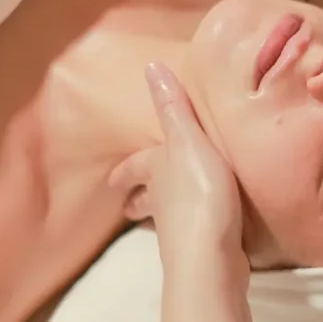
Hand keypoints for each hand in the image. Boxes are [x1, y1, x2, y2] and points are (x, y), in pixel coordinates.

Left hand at [109, 62, 246, 275]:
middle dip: (138, 196)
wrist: (209, 256)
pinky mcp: (197, 253)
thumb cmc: (199, 192)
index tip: (113, 178)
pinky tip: (203, 231)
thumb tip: (150, 65)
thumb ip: (174, 107)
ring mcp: (177, 232)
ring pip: (164, 219)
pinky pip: (190, 235)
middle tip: (130, 202)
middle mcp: (160, 201)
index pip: (134, 167)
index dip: (126, 171)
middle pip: (143, 198)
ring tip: (166, 216)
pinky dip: (191, 230)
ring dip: (162, 215)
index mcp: (155, 170)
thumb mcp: (189, 140)